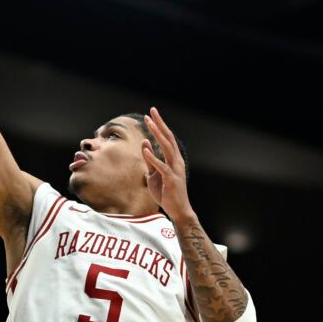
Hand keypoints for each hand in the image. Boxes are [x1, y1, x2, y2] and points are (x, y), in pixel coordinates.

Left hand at [140, 108, 194, 222]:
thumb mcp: (154, 174)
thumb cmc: (166, 193)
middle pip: (168, 138)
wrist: (177, 210)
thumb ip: (150, 160)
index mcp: (174, 159)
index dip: (160, 126)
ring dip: (157, 134)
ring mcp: (175, 170)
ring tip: (148, 123)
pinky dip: (153, 158)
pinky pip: (161, 167)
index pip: (167, 138)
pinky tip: (146, 149)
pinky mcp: (171, 179)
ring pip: (167, 148)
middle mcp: (177, 161)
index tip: (151, 114)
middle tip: (151, 111)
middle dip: (159, 124)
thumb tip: (145, 143)